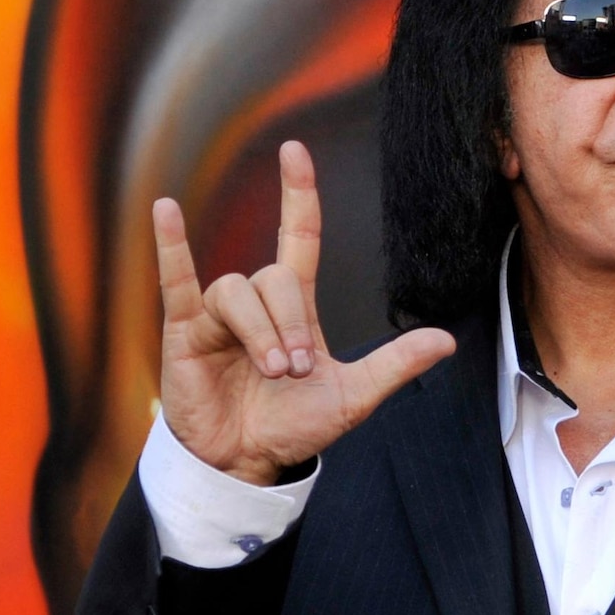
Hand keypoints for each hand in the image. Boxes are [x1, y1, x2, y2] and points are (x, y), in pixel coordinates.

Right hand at [152, 140, 454, 484]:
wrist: (246, 463)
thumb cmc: (294, 426)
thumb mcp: (353, 396)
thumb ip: (395, 365)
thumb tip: (448, 341)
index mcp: (297, 308)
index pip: (299, 236)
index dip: (299, 194)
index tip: (295, 151)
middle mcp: (257, 303)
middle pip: (274, 279)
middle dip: (289, 324)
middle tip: (294, 370)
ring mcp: (218, 315)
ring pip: (237, 291)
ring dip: (260, 330)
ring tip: (271, 371)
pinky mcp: (184, 332)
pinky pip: (176, 281)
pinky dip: (172, 246)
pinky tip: (166, 209)